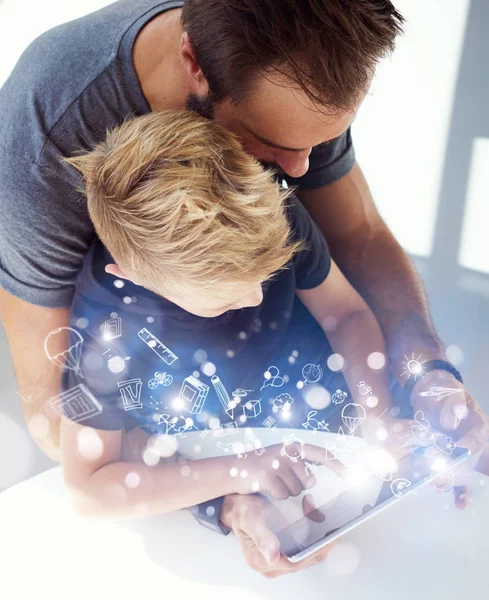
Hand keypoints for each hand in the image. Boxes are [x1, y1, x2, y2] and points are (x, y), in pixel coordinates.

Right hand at [220, 493, 336, 577]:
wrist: (235, 505)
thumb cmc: (241, 510)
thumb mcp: (250, 518)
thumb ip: (262, 537)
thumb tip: (272, 557)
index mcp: (261, 560)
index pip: (295, 562)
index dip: (314, 552)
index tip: (329, 539)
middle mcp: (270, 564)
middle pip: (303, 560)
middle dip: (320, 545)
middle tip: (334, 529)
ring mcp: (276, 559)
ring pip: (305, 555)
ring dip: (318, 541)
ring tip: (328, 524)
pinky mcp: (282, 550)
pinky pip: (302, 549)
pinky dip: (312, 538)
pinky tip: (316, 521)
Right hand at [229, 442, 343, 498]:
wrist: (233, 468)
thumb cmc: (260, 466)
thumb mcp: (280, 458)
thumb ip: (299, 465)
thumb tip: (315, 478)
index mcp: (292, 446)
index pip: (319, 453)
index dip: (335, 464)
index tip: (349, 474)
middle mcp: (287, 451)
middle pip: (308, 480)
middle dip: (298, 485)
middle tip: (280, 478)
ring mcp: (277, 462)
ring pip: (296, 490)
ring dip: (285, 490)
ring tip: (271, 481)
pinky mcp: (268, 475)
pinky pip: (282, 494)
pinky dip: (275, 495)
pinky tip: (264, 486)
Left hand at [411, 370, 488, 507]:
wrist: (427, 393)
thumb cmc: (443, 389)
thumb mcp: (449, 389)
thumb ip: (452, 403)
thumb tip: (451, 421)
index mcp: (478, 425)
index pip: (478, 438)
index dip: (469, 445)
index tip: (459, 450)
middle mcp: (472, 443)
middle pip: (473, 461)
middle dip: (462, 471)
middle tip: (447, 476)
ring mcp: (459, 452)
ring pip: (465, 473)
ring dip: (455, 482)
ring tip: (441, 485)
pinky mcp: (445, 457)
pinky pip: (453, 475)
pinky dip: (455, 488)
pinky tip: (455, 500)